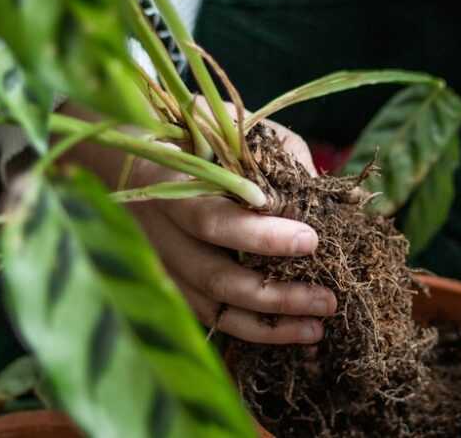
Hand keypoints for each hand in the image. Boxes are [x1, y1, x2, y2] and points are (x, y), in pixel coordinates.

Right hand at [60, 100, 336, 344]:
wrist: (130, 155)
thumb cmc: (196, 135)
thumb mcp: (235, 128)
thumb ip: (278, 158)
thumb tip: (329, 198)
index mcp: (170, 186)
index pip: (213, 219)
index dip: (260, 236)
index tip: (311, 240)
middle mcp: (159, 233)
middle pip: (214, 276)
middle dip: (275, 293)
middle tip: (328, 299)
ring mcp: (162, 264)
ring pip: (213, 307)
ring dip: (267, 325)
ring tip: (316, 330)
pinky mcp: (173, 284)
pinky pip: (211, 317)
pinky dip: (252, 330)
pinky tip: (291, 333)